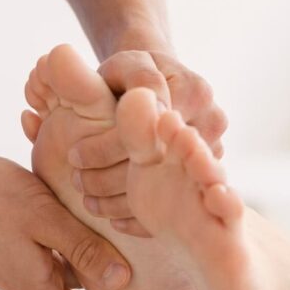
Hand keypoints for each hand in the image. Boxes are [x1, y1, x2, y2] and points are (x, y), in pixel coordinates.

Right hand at [0, 153, 130, 289]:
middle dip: (95, 275)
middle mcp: (17, 282)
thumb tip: (123, 280)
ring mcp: (2, 264)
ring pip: (50, 265)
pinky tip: (60, 208)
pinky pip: (31, 249)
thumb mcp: (47, 219)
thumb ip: (85, 249)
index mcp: (34, 285)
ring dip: (73, 251)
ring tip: (98, 223)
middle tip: (127, 251)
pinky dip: (51, 237)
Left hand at [21, 50, 227, 236]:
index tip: (73, 156)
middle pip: (160, 162)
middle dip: (114, 178)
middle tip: (79, 186)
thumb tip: (75, 72)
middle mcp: (212, 122)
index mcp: (192, 91)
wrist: (160, 84)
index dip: (106, 145)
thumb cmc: (130, 76)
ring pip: (170, 187)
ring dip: (128, 201)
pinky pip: (178, 203)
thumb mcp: (116, 68)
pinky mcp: (211, 175)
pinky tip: (115, 221)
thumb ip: (97, 75)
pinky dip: (144, 216)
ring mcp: (215, 151)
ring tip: (91, 204)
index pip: (147, 128)